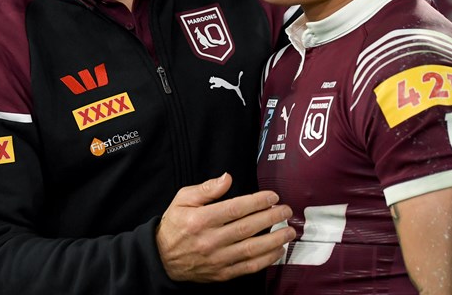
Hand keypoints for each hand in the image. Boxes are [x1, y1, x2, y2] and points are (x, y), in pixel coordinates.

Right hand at [156, 173, 295, 282]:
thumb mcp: (183, 199)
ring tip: (289, 231)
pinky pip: (248, 267)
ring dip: (274, 240)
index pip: (235, 209)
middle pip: (247, 228)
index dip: (257, 202)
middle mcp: (210, 240)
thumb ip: (206, 189)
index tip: (272, 196)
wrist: (162, 258)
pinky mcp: (222, 273)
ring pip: (251, 249)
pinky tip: (278, 250)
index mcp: (200, 220)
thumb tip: (227, 178)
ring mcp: (217, 259)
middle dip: (271, 218)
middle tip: (286, 210)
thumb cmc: (175, 225)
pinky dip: (266, 260)